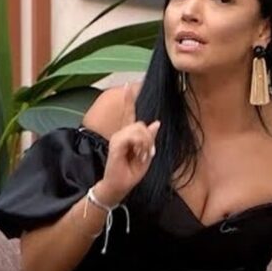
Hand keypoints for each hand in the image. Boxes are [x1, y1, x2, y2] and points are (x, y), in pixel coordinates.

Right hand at [97, 83, 159, 204]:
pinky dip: (140, 145)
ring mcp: (117, 137)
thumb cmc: (131, 172)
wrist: (118, 185)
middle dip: (148, 139)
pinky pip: (133, 136)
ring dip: (145, 143)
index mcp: (128, 135)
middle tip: (147, 154)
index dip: (129, 100)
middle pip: (141, 124)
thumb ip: (149, 139)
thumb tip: (155, 123)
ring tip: (141, 156)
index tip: (129, 85)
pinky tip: (138, 154)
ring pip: (139, 129)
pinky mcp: (116, 143)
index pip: (129, 114)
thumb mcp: (146, 155)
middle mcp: (121, 133)